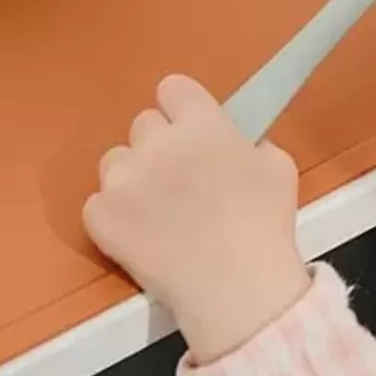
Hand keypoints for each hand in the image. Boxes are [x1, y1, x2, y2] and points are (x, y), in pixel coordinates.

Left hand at [83, 75, 310, 364]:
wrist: (236, 288)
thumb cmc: (265, 225)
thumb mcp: (278, 167)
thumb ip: (249, 143)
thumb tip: (233, 147)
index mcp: (200, 123)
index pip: (172, 88)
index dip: (181, 109)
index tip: (190, 131)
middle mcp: (156, 142)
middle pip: (143, 125)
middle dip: (159, 146)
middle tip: (179, 180)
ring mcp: (123, 179)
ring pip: (115, 162)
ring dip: (132, 179)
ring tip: (156, 213)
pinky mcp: (100, 216)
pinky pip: (98, 204)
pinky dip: (114, 218)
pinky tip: (140, 237)